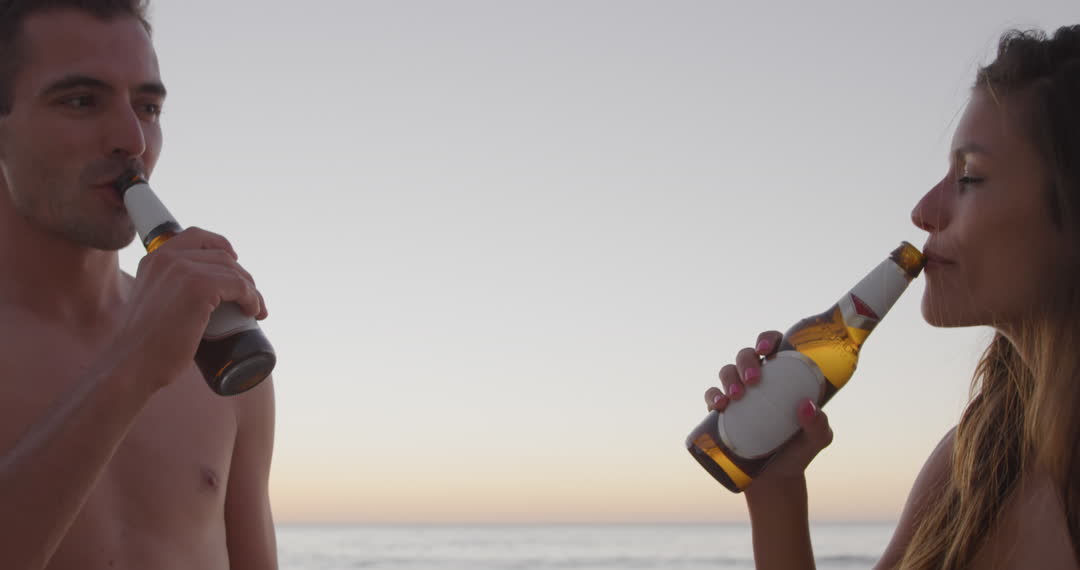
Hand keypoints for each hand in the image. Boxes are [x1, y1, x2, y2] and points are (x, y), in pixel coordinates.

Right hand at [106, 227, 266, 390]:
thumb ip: (169, 290)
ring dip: (251, 290)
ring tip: (255, 310)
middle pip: (220, 255)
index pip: (196, 236)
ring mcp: (183, 270)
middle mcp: (166, 258)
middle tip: (249, 299)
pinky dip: (252, 298)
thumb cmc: (146, 345)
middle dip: (241, 275)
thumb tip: (203, 298)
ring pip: (233, 271)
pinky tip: (254, 312)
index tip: (234, 262)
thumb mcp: (154, 303)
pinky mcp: (199, 287)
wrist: (132, 365)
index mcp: (154, 259)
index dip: (220, 245)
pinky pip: (239, 285)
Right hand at [702, 330, 833, 492]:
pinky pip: (712, 395)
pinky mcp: (723, 412)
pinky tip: (720, 405)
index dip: (767, 339)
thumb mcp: (817, 440)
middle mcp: (759, 381)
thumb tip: (807, 406)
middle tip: (754, 380)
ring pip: (727, 371)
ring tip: (736, 395)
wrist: (776, 480)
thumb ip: (819, 425)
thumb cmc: (799, 452)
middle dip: (746, 360)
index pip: (773, 347)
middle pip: (746, 355)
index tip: (767, 350)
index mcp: (783, 377)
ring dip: (728, 376)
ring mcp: (739, 395)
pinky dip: (713, 395)